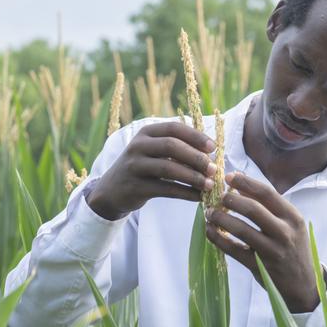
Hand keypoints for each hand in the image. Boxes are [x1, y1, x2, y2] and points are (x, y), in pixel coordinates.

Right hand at [87, 121, 216, 220]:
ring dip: (192, 177)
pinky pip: (166, 189)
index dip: (195, 136)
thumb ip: (176, 147)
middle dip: (196, 157)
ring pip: (168, 168)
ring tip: (209, 184)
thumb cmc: (143, 167)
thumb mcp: (153, 151)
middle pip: (171, 146)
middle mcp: (138, 146)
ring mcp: (135, 166)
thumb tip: (210, 153)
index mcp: (146, 132)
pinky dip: (185, 193)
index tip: (213, 148)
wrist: (112, 190)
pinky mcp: (136, 187)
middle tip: (213, 169)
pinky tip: (198, 197)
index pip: (174, 128)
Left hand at [204, 171, 323, 312]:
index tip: (229, 177)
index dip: (245, 182)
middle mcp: (284, 232)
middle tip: (218, 197)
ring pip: (240, 229)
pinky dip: (217, 238)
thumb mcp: (289, 224)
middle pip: (252, 209)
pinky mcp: (258, 266)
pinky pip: (233, 249)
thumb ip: (267, 205)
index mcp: (292, 217)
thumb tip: (238, 185)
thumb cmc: (293, 247)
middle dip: (230, 200)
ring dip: (220, 218)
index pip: (267, 193)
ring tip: (210, 213)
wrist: (304, 284)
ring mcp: (271, 251)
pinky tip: (209, 231)